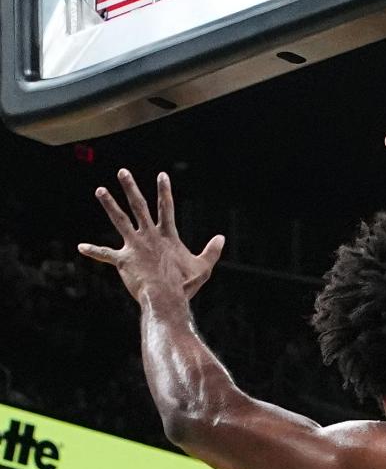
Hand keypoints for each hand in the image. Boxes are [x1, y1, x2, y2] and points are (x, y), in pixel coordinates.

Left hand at [78, 170, 226, 302]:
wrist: (165, 296)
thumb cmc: (185, 284)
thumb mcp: (203, 267)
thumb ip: (212, 252)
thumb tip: (221, 238)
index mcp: (167, 236)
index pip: (166, 207)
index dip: (164, 190)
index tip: (161, 175)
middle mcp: (149, 235)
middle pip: (139, 206)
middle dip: (131, 188)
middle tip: (123, 172)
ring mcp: (134, 246)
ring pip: (120, 220)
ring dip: (109, 204)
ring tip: (100, 190)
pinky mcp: (123, 260)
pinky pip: (105, 254)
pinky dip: (93, 251)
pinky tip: (80, 247)